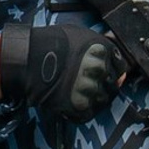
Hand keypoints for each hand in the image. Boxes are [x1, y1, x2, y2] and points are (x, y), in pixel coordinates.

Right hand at [0, 23, 121, 123]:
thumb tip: (111, 58)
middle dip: (102, 84)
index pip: (121, 67)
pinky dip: (81, 109)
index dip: (111, 70)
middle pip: (112, 85)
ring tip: (76, 90)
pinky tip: (71, 100)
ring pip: (101, 101)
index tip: (102, 72)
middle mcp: (101, 72)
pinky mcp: (78, 107)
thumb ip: (100, 47)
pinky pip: (87, 114)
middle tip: (85, 81)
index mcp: (104, 52)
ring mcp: (90, 91)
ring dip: (92, 97)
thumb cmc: (50, 44)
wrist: (27, 60)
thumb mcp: (80, 34)